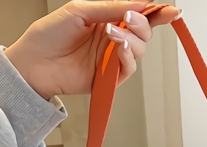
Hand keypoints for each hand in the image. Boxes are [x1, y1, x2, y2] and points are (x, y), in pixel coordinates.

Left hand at [4, 1, 180, 99]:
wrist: (34, 63)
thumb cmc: (49, 35)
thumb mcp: (82, 10)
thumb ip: (111, 7)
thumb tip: (140, 3)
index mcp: (108, 19)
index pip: (139, 15)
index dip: (157, 13)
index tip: (172, 11)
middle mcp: (113, 39)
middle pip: (144, 33)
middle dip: (143, 24)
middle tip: (130, 19)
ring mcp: (112, 59)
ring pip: (140, 50)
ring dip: (132, 40)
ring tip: (114, 34)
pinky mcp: (109, 78)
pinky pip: (129, 68)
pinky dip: (127, 57)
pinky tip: (117, 47)